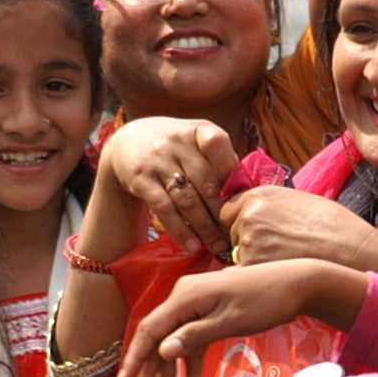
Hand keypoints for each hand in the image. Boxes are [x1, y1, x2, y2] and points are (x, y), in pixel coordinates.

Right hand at [98, 117, 238, 254]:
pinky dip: (180, 230)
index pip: (217, 142)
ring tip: (218, 246)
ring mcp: (157, 161)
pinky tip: (193, 245)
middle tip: (236, 234)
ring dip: (205, 227)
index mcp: (198, 130)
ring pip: (186, 199)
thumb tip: (249, 190)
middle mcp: (177, 142)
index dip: (230, 168)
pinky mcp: (141, 180)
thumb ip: (221, 159)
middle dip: (223, 212)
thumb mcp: (196, 140)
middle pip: (206, 182)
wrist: (128, 142)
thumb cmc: (176, 147)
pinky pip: (164, 209)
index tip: (243, 194)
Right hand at [115, 260, 329, 376]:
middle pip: (159, 341)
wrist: (297, 284)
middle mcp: (184, 298)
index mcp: (185, 297)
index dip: (134, 360)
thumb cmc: (266, 301)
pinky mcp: (210, 313)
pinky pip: (193, 343)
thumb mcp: (231, 321)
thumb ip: (195, 335)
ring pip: (175, 345)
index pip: (149, 331)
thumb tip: (162, 351)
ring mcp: (197, 306)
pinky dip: (193, 367)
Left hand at [222, 186, 377, 272]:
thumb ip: (271, 206)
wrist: (351, 252)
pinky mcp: (252, 268)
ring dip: (254, 261)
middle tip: (278, 250)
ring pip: (238, 256)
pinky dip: (259, 278)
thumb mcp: (300, 200)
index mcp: (259, 195)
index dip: (241, 224)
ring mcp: (248, 243)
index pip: (228, 211)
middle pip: (233, 234)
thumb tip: (255, 213)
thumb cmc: (335, 227)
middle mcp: (248, 215)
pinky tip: (283, 275)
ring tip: (286, 262)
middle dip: (247, 243)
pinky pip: (245, 275)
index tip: (260, 234)